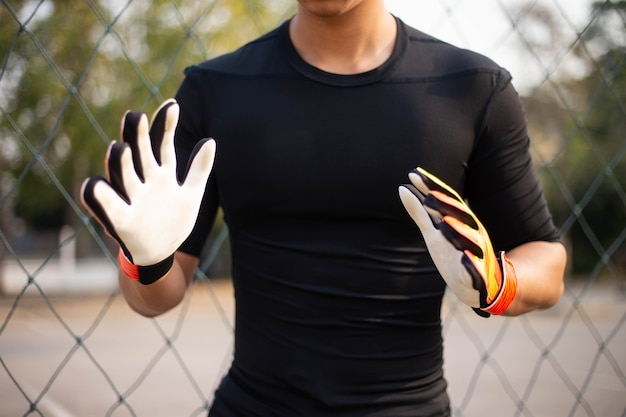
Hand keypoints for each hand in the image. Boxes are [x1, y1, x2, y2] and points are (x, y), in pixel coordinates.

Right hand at [81, 99, 214, 283]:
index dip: (166, 126)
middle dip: (137, 136)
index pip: (162, 144)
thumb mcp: (191, 194)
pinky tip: (94, 184)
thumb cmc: (172, 220)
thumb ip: (199, 168)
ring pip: (122, 176)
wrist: (159, 253)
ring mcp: (130, 199)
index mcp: (161, 174)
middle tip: (136, 115)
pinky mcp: (120, 220)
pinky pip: (107, 207)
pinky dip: (100, 197)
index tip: (173, 105)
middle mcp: (143, 182)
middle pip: (139, 153)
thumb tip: (210, 140)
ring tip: (120, 147)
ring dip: (119, 163)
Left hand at [398, 167, 516, 315]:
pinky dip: (472, 265)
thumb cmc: (454, 254)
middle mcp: (472, 233)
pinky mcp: (478, 276)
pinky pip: (476, 270)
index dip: (432, 188)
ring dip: (459, 232)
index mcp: (461, 221)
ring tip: (445, 224)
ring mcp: (477, 254)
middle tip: (428, 197)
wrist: (480, 287)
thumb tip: (402, 187)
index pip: (446, 200)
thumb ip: (419, 212)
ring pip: (471, 242)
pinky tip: (465, 260)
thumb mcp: (434, 233)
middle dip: (446, 206)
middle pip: (460, 217)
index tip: (413, 174)